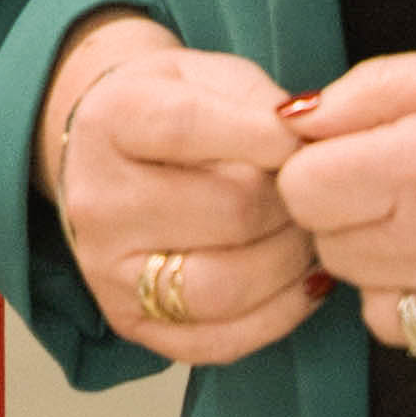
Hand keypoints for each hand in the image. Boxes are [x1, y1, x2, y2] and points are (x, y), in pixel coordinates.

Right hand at [45, 13, 319, 367]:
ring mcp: (108, 269)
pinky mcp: (131, 321)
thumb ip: (260, 104)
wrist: (107, 152)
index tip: (304, 140)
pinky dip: (279, 314)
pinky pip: (219, 341)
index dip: (265, 136)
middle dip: (294, 203)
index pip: (189, 127)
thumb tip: (316, 149)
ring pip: (226, 286)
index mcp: (111, 120)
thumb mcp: (209, 75)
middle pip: (229, 212)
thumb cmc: (173, 107)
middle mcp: (98, 200)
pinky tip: (299, 280)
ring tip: (308, 237)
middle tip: (317, 193)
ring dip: (291, 262)